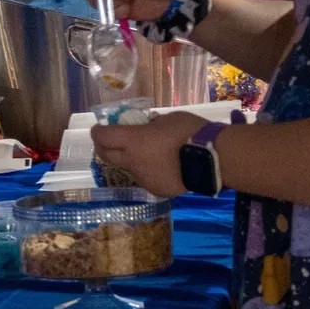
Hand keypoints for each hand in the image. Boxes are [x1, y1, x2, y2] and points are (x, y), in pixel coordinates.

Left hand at [89, 111, 210, 197]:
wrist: (212, 160)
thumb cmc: (190, 132)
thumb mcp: (168, 118)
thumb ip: (153, 124)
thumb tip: (149, 126)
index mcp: (134, 141)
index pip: (104, 137)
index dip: (98, 132)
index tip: (98, 128)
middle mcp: (133, 162)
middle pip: (107, 156)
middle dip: (103, 147)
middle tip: (108, 141)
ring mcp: (144, 179)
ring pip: (128, 169)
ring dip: (130, 160)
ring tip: (146, 154)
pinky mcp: (156, 190)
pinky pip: (146, 179)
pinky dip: (148, 172)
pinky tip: (162, 167)